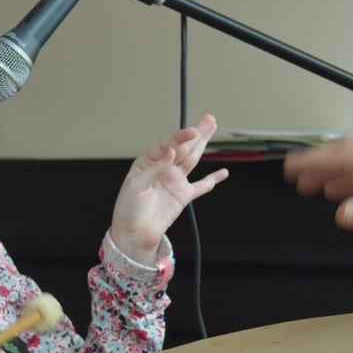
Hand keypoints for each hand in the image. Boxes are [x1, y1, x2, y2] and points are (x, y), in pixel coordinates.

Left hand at [110, 114, 228, 264]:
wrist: (134, 234)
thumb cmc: (128, 209)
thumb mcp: (136, 185)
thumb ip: (155, 168)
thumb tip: (171, 150)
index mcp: (148, 163)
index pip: (167, 144)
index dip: (180, 137)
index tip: (193, 131)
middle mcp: (163, 169)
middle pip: (183, 147)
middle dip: (196, 132)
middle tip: (209, 118)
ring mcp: (174, 181)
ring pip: (193, 159)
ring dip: (203, 145)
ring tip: (213, 129)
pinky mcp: (183, 196)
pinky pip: (201, 186)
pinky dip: (213, 180)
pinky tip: (223, 172)